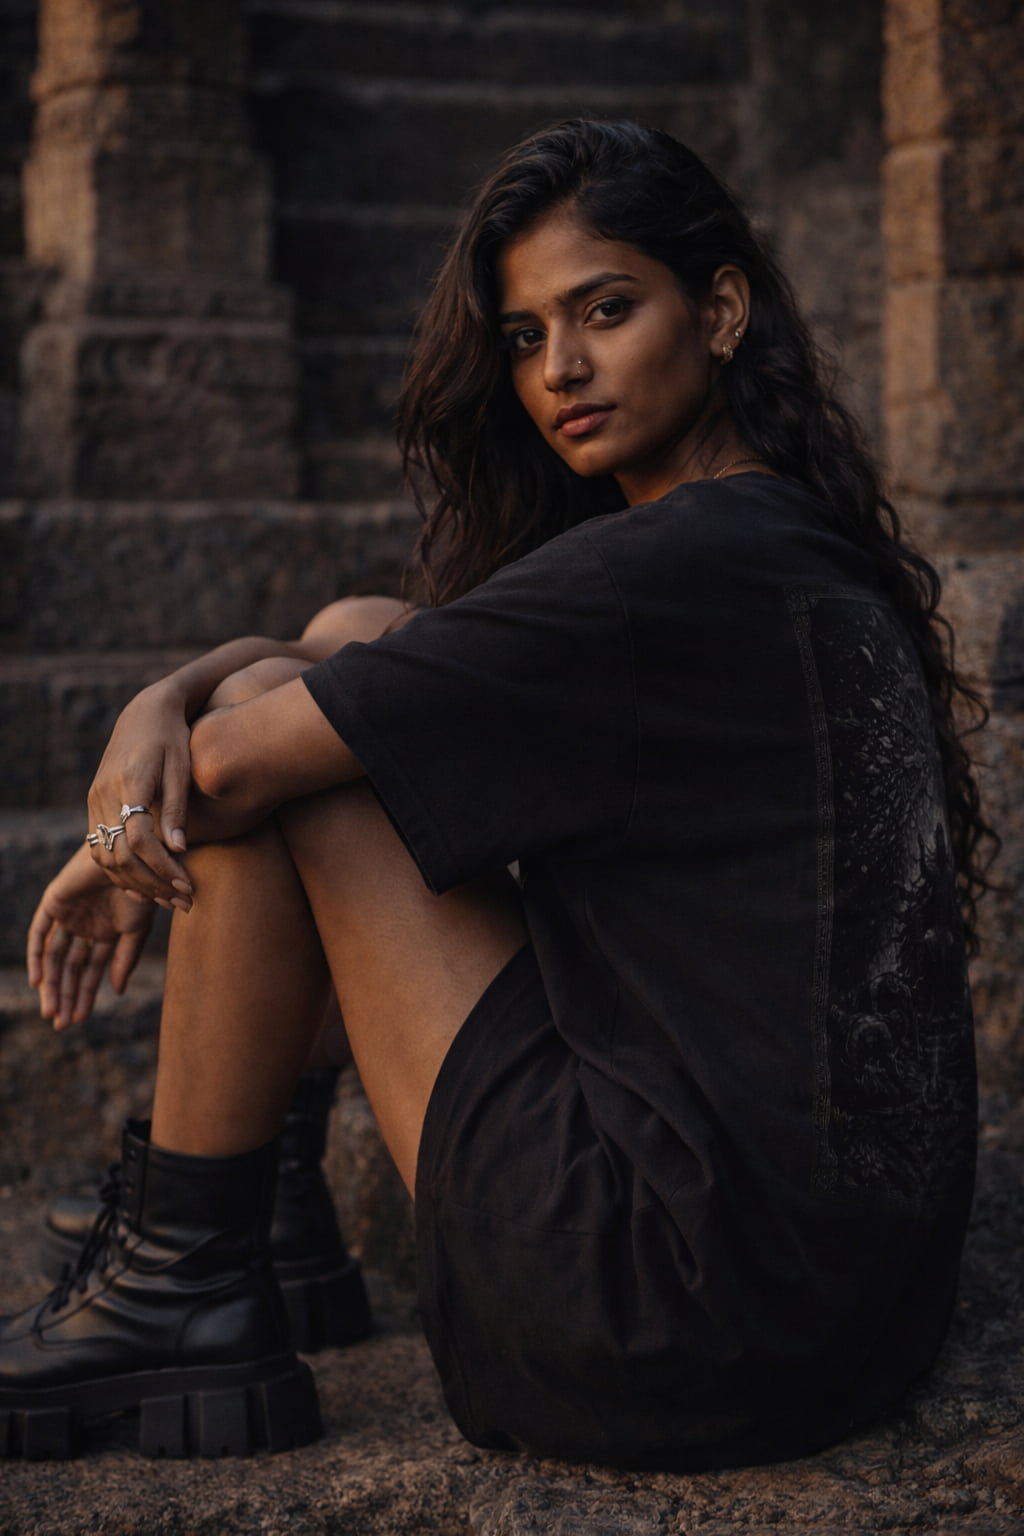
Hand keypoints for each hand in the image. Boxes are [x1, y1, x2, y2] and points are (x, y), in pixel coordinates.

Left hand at [27, 845, 155, 1030]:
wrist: (132, 855)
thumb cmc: (142, 888)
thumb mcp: (137, 930)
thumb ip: (125, 960)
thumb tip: (115, 992)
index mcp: (106, 933)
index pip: (91, 971)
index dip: (85, 995)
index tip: (79, 1020)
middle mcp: (85, 926)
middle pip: (69, 968)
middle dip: (65, 996)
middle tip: (61, 1024)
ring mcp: (68, 914)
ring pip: (54, 956)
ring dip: (52, 984)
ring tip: (51, 1011)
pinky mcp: (54, 902)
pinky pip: (39, 933)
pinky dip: (36, 956)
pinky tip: (38, 981)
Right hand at [86, 681, 194, 905]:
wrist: (145, 713)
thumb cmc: (173, 738)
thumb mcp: (181, 768)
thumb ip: (177, 809)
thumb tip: (179, 851)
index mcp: (130, 782)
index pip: (139, 839)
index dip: (162, 867)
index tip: (187, 884)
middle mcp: (104, 793)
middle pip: (119, 855)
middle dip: (152, 883)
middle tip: (183, 901)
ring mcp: (94, 799)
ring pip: (105, 857)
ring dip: (135, 883)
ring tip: (168, 898)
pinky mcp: (93, 803)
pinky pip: (99, 847)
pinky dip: (119, 871)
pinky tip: (144, 886)